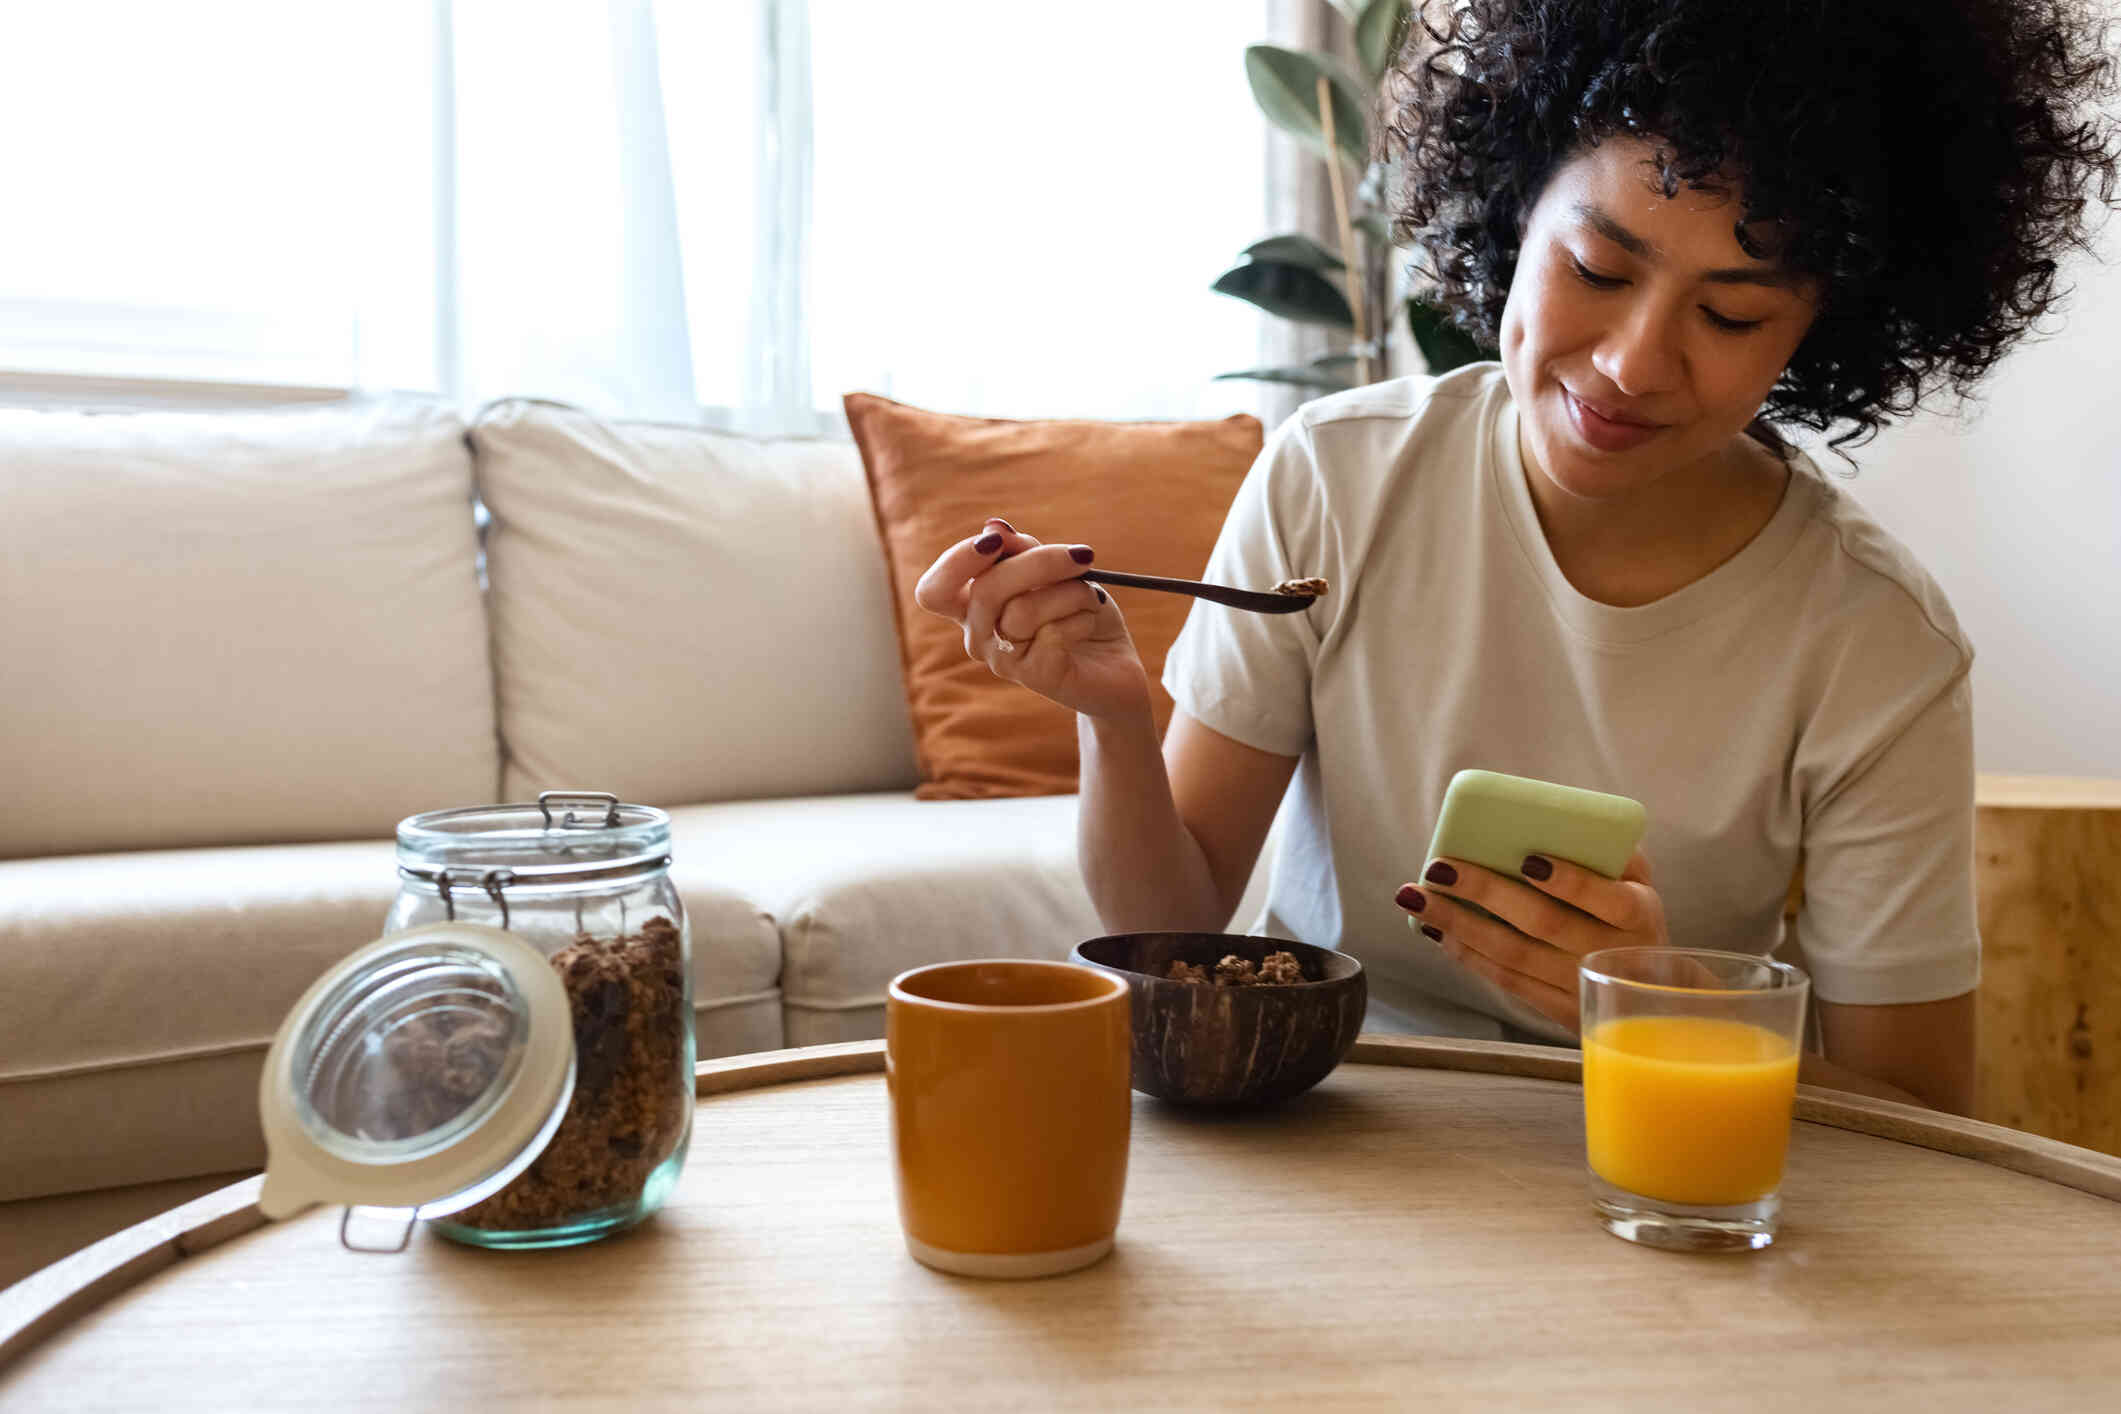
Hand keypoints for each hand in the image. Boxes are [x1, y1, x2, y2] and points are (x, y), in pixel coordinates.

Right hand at [911, 517, 1151, 720]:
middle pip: (985, 591)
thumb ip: (1022, 550)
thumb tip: (993, 527)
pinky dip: (1082, 617)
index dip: (956, 562)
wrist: (1115, 664)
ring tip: (1092, 599)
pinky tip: (1089, 624)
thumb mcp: (1054, 570)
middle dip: (1039, 563)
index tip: (996, 541)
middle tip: (1083, 554)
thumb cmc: (1078, 611)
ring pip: (1024, 610)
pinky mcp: (1036, 677)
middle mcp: (979, 635)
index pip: (934, 590)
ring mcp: (1003, 661)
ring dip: (1072, 593)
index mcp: (973, 606)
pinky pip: (1052, 633)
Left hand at [1393, 847, 1668, 1033]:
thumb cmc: (1629, 915)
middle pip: (1544, 924)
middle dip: (1485, 893)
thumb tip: (1555, 816)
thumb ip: (1610, 849)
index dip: (1570, 881)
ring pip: (1514, 956)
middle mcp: (1611, 954)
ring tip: (1416, 896)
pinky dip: (1467, 954)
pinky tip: (1437, 929)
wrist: (1649, 989)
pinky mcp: (1559, 1010)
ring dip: (1458, 924)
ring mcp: (1582, 986)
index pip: (1609, 898)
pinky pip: (1507, 981)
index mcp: (1639, 914)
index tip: (1528, 859)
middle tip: (1438, 866)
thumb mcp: (1637, 880)